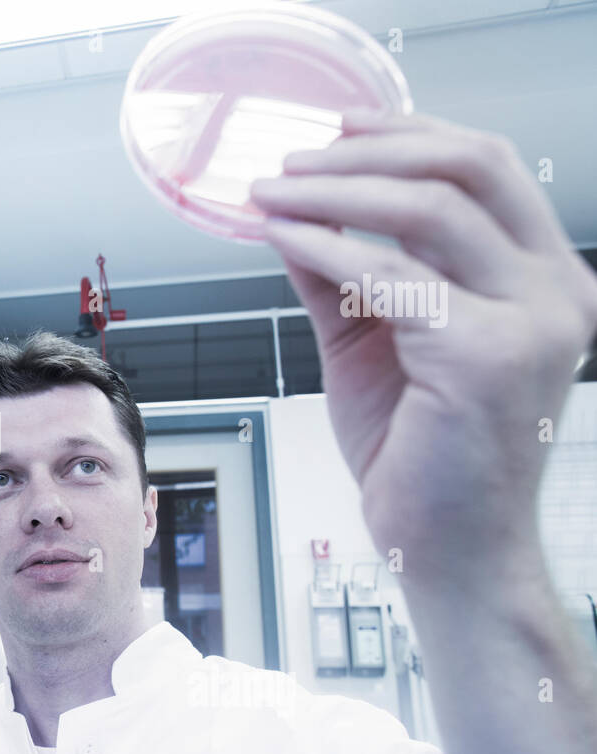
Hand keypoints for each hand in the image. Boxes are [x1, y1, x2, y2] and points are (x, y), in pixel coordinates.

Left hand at [250, 111, 596, 573]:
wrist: (448, 551)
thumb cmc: (421, 458)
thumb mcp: (375, 344)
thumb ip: (343, 278)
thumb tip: (293, 217)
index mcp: (540, 279)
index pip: (485, 168)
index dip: (407, 133)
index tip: (338, 128)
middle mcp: (553, 289)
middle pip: (470, 166)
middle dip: (370, 150)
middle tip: (293, 159)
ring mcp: (530, 320)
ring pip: (430, 208)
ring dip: (336, 191)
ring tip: (272, 192)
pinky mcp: (485, 356)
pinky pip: (391, 276)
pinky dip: (326, 247)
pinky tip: (281, 239)